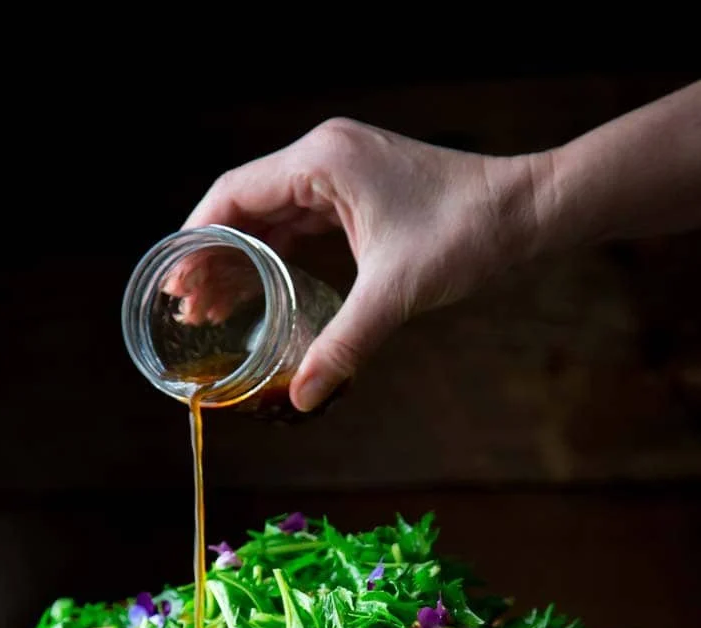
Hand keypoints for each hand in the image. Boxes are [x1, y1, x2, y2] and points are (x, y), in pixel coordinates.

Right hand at [179, 118, 535, 410]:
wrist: (526, 210)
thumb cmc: (467, 233)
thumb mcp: (396, 293)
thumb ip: (344, 346)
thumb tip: (303, 397)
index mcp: (322, 161)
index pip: (234, 194)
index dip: (196, 239)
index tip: (174, 282)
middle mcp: (325, 158)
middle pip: (245, 204)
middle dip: (212, 255)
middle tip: (187, 308)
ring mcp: (343, 174)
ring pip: (271, 215)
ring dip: (241, 256)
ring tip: (212, 305)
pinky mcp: (360, 193)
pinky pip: (301, 222)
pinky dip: (276, 254)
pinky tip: (261, 288)